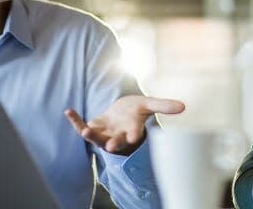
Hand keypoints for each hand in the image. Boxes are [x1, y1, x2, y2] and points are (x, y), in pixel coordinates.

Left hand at [65, 95, 184, 154]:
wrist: (120, 113)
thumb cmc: (135, 110)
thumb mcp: (148, 104)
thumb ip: (163, 106)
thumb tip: (184, 106)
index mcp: (132, 130)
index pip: (134, 134)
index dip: (134, 135)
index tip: (134, 137)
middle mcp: (118, 136)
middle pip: (115, 142)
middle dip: (113, 144)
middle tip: (111, 146)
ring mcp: (104, 134)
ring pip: (97, 139)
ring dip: (91, 136)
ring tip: (86, 131)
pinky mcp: (93, 129)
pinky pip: (82, 127)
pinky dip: (75, 121)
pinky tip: (68, 111)